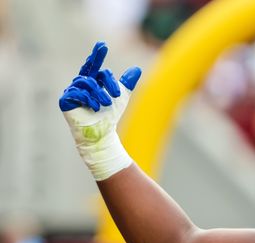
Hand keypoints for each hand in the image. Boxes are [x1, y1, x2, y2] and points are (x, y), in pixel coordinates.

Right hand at [60, 42, 141, 180]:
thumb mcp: (121, 97)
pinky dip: (88, 99)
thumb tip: (137, 69)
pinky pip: (76, 92)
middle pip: (92, 73)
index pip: (93, 66)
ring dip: (99, 93)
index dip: (97, 55)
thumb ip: (127, 83)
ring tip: (106, 104)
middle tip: (118, 93)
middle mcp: (79, 84)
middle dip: (106, 81)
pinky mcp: (65, 100)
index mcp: (91, 81)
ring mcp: (71, 92)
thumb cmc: (110, 116)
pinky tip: (94, 107)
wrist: (103, 133)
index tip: (103, 45)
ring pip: (86, 83)